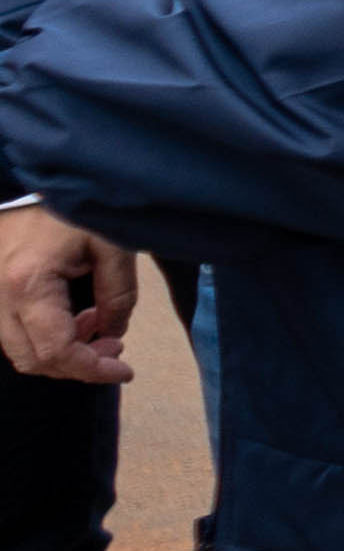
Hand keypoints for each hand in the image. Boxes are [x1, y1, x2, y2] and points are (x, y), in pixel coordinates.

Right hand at [0, 208, 136, 385]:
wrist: (33, 180)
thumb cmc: (74, 207)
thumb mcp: (111, 244)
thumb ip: (118, 294)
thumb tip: (115, 334)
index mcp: (28, 285)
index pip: (56, 351)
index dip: (92, 369)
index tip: (124, 370)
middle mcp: (0, 298)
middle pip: (34, 360)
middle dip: (79, 365)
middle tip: (116, 349)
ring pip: (21, 352)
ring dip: (62, 352)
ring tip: (99, 326)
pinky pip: (15, 334)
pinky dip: (46, 337)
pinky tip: (77, 317)